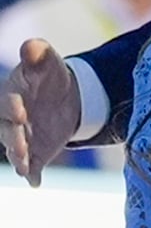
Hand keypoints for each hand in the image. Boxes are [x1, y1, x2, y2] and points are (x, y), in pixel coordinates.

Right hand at [1, 39, 81, 187]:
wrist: (64, 97)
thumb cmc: (49, 76)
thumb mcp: (48, 63)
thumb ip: (39, 55)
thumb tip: (33, 46)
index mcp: (11, 97)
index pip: (8, 104)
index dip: (13, 109)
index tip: (21, 113)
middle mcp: (12, 120)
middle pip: (8, 132)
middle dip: (14, 140)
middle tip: (22, 148)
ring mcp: (22, 138)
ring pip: (16, 151)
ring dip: (19, 159)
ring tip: (24, 166)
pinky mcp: (35, 152)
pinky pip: (32, 165)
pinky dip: (32, 174)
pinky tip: (35, 181)